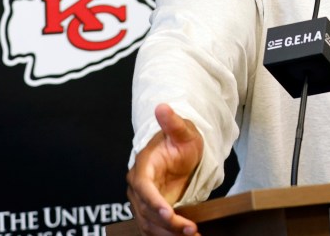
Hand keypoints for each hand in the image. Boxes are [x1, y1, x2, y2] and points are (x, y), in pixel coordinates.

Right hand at [126, 104, 204, 235]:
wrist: (180, 151)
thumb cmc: (181, 140)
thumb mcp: (183, 131)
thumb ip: (173, 123)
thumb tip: (162, 107)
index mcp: (143, 167)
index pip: (144, 188)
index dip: (154, 202)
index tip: (168, 213)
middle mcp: (139, 187)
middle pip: (147, 211)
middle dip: (168, 224)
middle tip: (190, 230)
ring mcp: (144, 201)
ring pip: (150, 224)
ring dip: (170, 233)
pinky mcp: (152, 211)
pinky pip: (157, 227)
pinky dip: (170, 234)